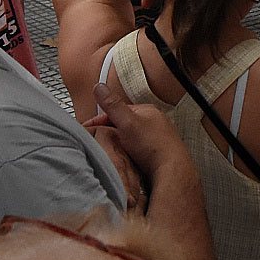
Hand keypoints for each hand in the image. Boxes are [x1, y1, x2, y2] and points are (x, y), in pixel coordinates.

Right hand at [90, 79, 194, 198]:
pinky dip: (127, 154)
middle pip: (123, 125)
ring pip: (129, 139)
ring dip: (118, 144)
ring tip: (108, 152)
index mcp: (147, 111)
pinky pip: (136, 151)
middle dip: (109, 132)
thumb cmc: (154, 147)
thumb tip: (99, 87)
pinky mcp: (157, 154)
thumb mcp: (127, 122)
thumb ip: (112, 105)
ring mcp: (157, 139)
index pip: (117, 111)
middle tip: (96, 141)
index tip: (87, 129)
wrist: (172, 172)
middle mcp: (154, 123)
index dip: (100, 119)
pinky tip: (124, 160)